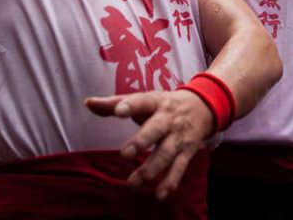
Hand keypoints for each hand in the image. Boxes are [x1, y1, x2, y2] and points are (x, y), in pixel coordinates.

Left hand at [85, 89, 213, 199]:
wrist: (204, 106)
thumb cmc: (164, 104)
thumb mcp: (144, 99)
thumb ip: (114, 102)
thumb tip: (88, 103)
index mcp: (155, 102)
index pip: (142, 101)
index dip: (130, 105)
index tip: (118, 111)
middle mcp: (168, 119)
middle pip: (155, 129)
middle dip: (141, 142)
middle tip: (125, 155)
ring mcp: (178, 136)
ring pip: (165, 153)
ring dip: (150, 169)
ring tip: (132, 183)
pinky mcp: (187, 151)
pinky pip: (179, 168)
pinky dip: (171, 181)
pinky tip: (160, 194)